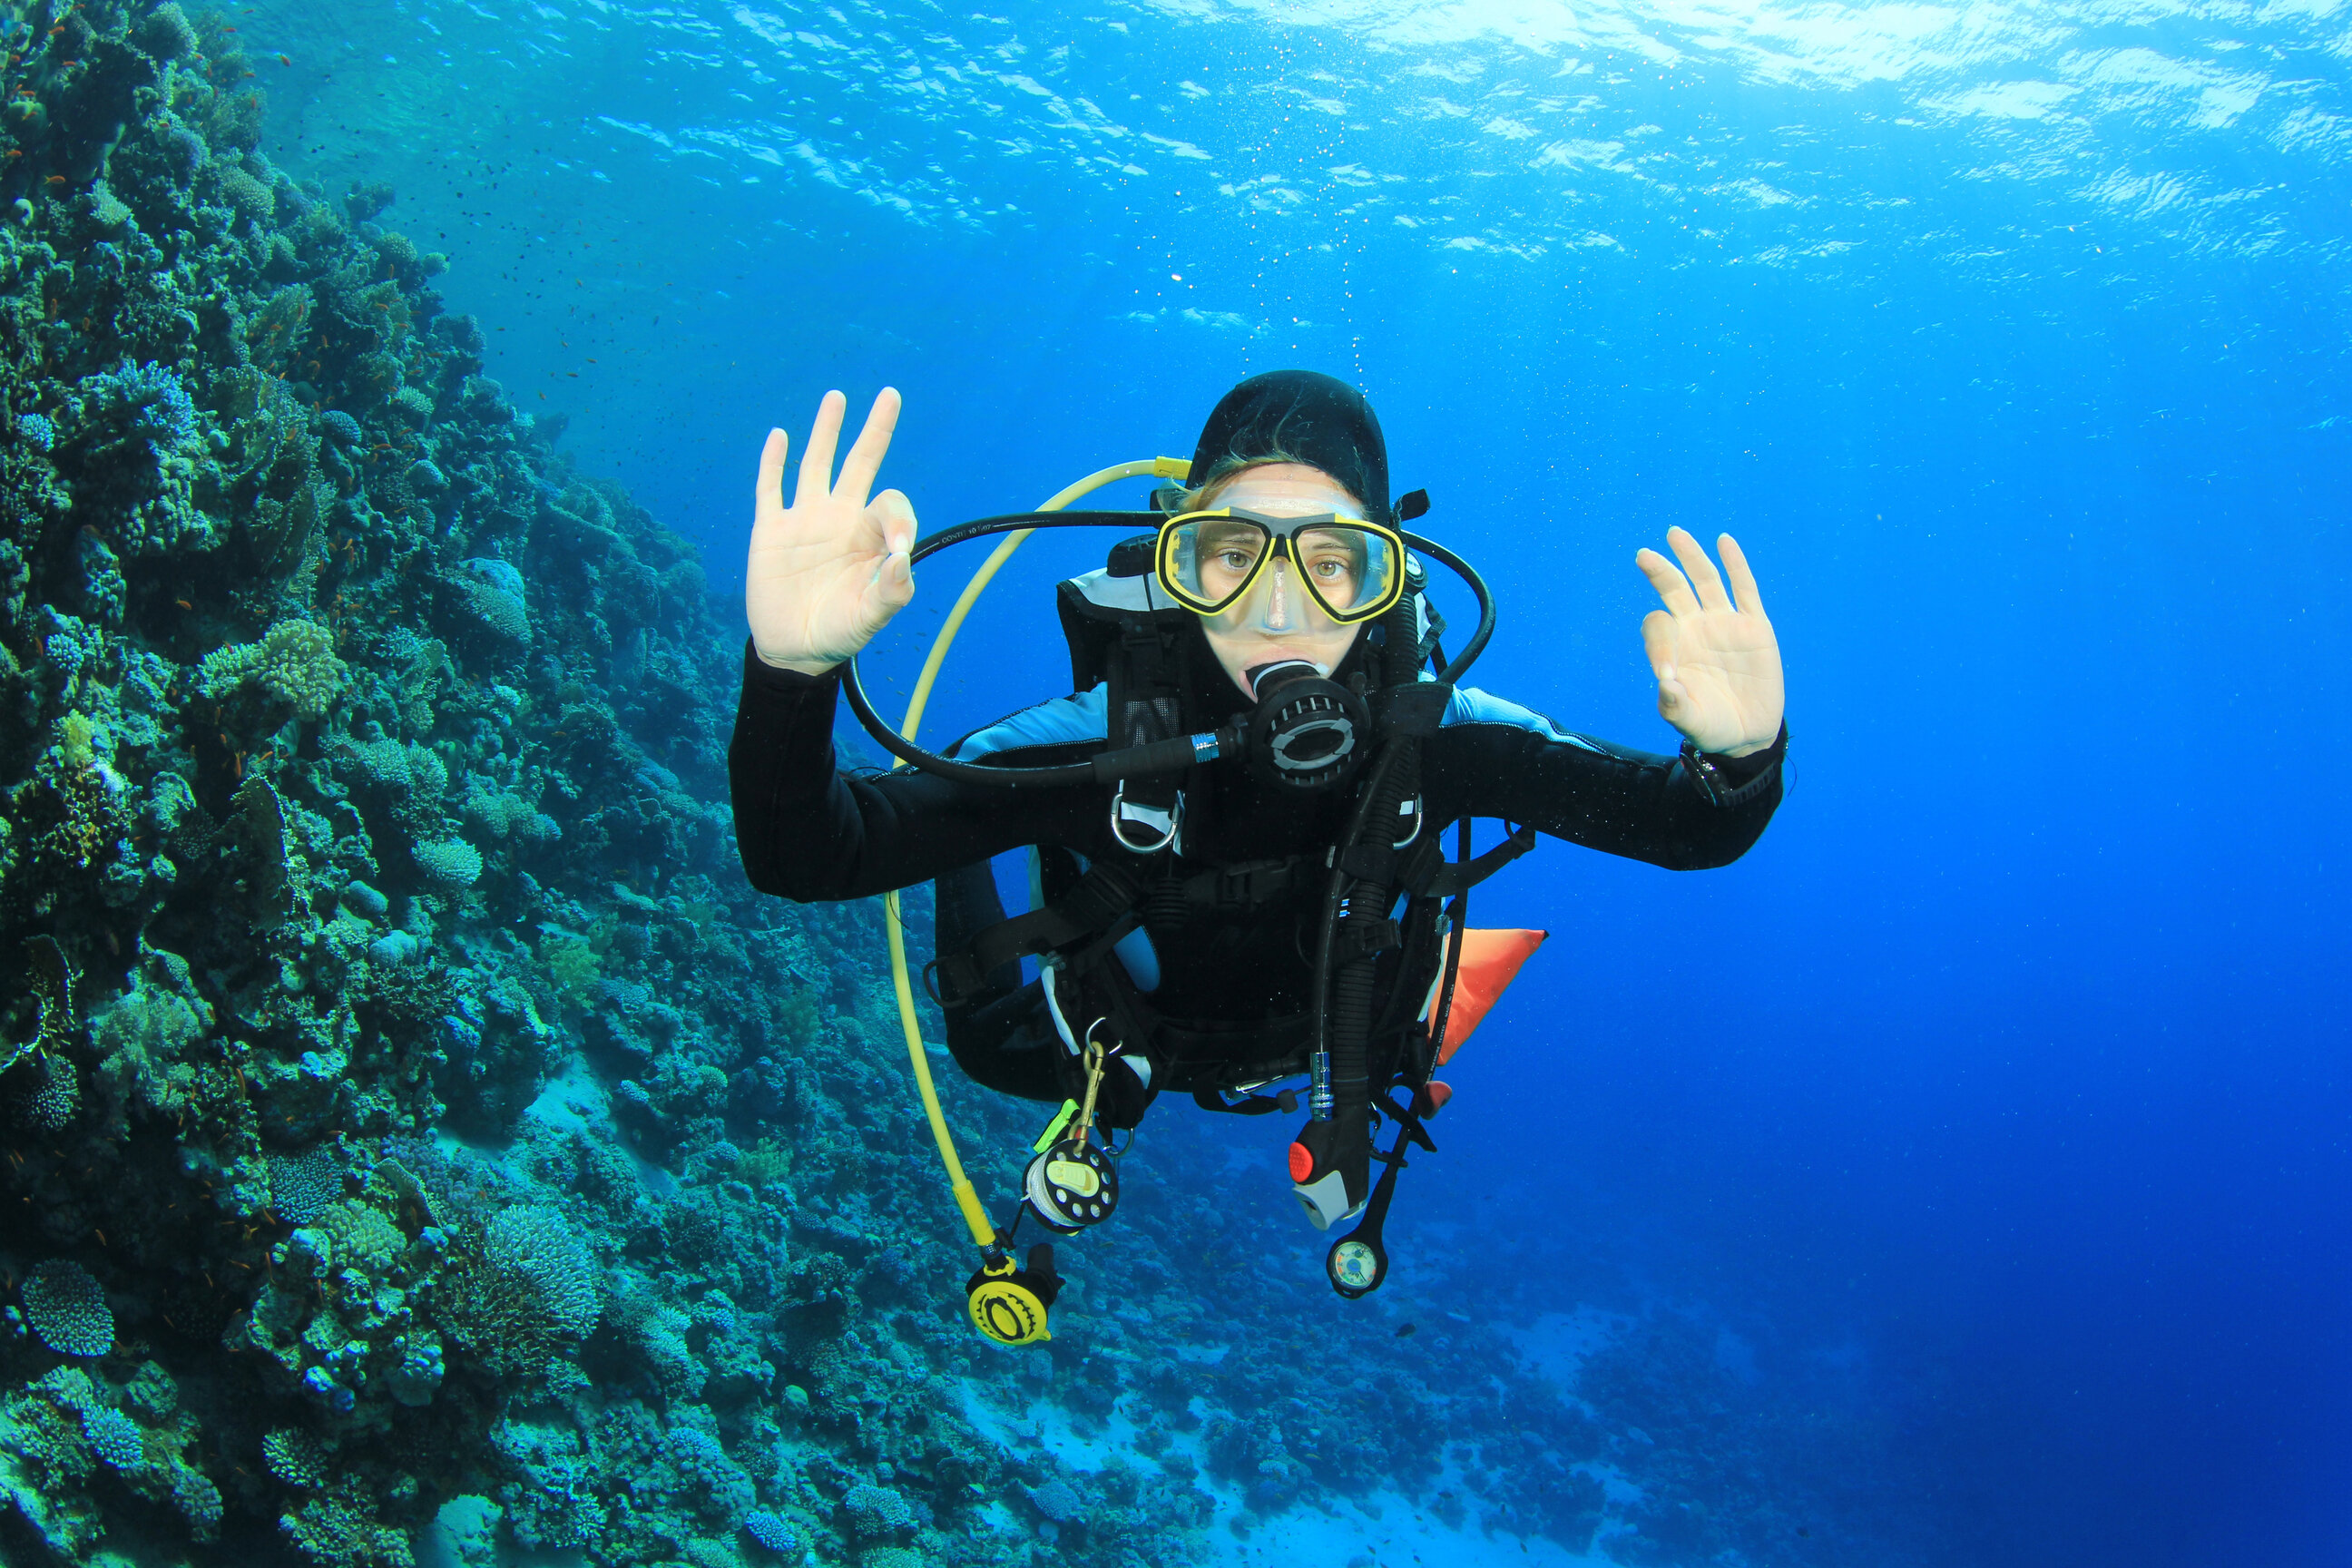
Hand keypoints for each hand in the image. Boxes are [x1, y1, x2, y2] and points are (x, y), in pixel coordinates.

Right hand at [746, 388, 916, 674]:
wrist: (794, 649)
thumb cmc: (840, 632)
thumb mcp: (872, 617)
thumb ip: (892, 591)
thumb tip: (902, 557)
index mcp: (870, 537)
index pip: (891, 506)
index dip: (899, 519)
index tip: (898, 550)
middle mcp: (840, 519)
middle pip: (861, 463)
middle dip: (876, 430)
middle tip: (890, 394)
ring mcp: (805, 520)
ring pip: (816, 464)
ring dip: (827, 431)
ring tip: (837, 397)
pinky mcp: (771, 530)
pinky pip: (771, 489)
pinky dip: (773, 462)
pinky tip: (779, 435)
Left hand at [1635, 528, 1783, 755]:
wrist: (1748, 734)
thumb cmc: (1711, 726)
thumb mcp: (1690, 721)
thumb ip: (1674, 706)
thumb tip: (1666, 682)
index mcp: (1673, 648)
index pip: (1658, 627)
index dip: (1659, 643)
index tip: (1668, 674)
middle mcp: (1695, 629)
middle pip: (1674, 591)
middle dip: (1659, 572)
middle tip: (1642, 555)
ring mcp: (1724, 624)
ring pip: (1705, 581)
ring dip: (1690, 557)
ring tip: (1674, 533)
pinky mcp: (1754, 625)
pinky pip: (1745, 589)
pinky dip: (1735, 564)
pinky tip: (1724, 542)